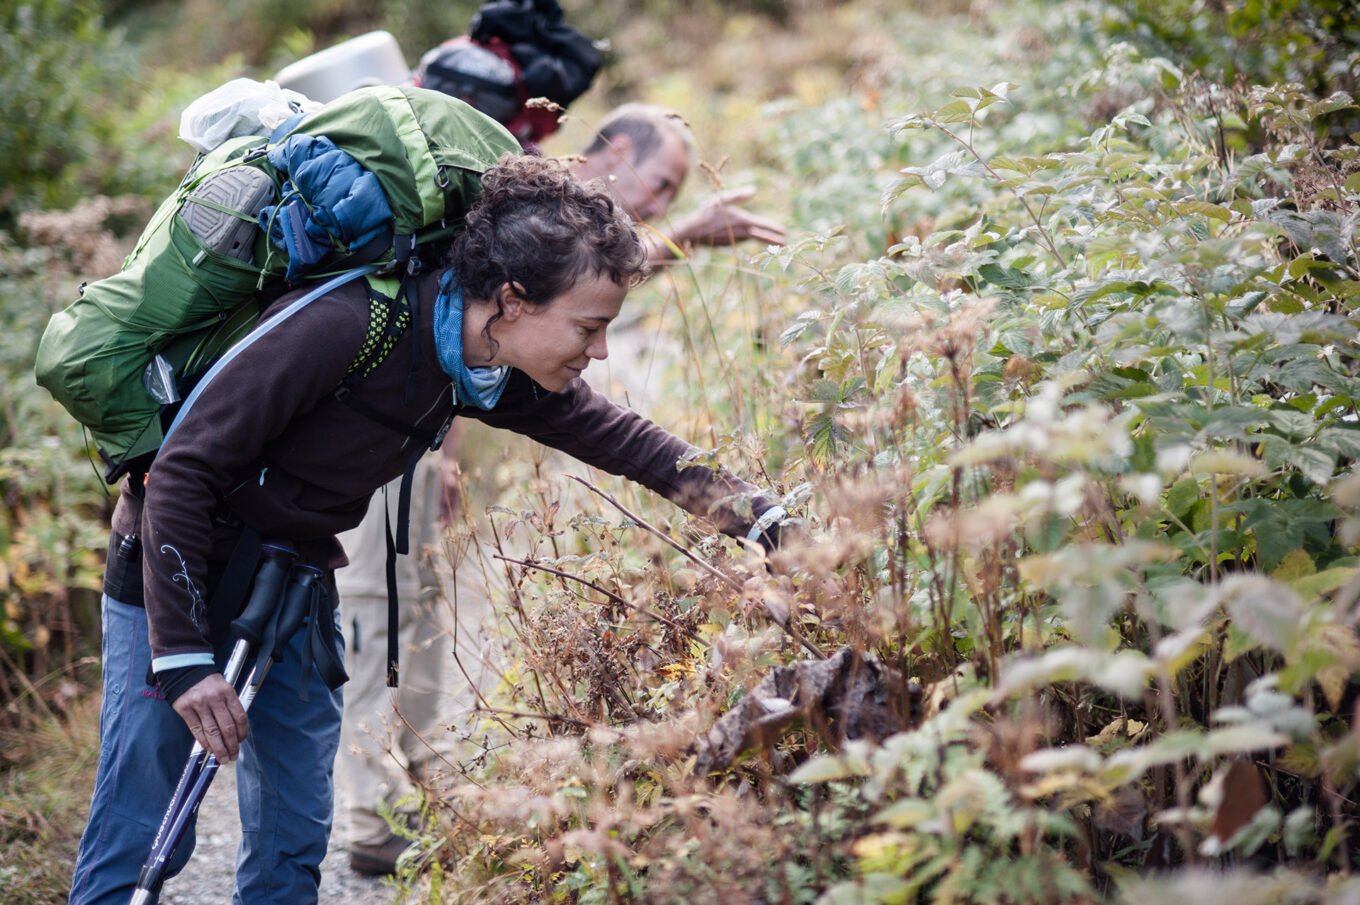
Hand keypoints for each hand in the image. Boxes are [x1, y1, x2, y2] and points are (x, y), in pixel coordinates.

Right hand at [171, 673, 247, 761]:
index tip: (241, 741)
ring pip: (212, 732)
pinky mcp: (185, 709)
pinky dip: (203, 742)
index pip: (239, 717)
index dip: (242, 732)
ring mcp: (199, 704)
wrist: (185, 669)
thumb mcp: (224, 688)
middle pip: (227, 727)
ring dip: (218, 748)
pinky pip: (196, 730)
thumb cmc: (208, 681)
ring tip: (222, 758)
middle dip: (231, 745)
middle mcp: (215, 699)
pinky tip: (208, 749)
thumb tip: (235, 730)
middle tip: (233, 756)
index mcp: (228, 693)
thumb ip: (229, 705)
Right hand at [666, 187, 787, 251]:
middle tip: (787, 244)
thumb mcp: (722, 199)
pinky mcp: (730, 244)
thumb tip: (754, 190)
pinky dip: (752, 240)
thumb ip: (739, 195)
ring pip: (754, 239)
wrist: (692, 232)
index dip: (776, 230)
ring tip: (775, 241)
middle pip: (763, 238)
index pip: (764, 227)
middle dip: (775, 241)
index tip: (786, 233)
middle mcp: (742, 234)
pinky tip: (753, 237)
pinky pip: (744, 241)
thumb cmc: (706, 213)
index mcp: (744, 222)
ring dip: (764, 241)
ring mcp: (736, 241)